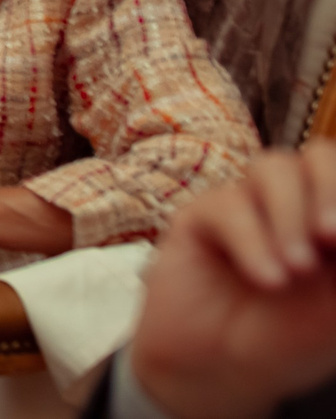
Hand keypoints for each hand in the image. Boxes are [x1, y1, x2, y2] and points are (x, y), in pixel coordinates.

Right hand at [131, 143, 335, 418]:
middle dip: (329, 188)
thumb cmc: (285, 343)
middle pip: (318, 156)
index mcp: (332, 224)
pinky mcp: (204, 215)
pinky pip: (228, 204)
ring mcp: (248, 206)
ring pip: (272, 168)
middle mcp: (296, 206)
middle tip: (331, 236)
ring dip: (289, 216)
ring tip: (297, 269)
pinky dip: (252, 242)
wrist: (215, 371)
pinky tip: (266, 280)